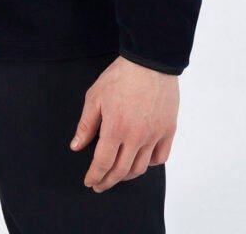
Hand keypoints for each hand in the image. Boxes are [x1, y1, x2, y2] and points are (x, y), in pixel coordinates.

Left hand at [69, 55, 178, 192]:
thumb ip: (86, 124)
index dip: (95, 176)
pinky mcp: (168, 130)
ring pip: (141, 168)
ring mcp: (154, 135)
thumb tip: (76, 146)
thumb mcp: (95, 96)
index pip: (103, 163)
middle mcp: (136, 137)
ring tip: (118, 174)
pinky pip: (160, 157)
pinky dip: (150, 163)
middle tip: (100, 184)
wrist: (150, 61)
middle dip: (108, 181)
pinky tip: (141, 160)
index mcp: (116, 128)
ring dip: (127, 175)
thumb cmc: (120, 76)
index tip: (89, 181)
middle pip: (121, 170)